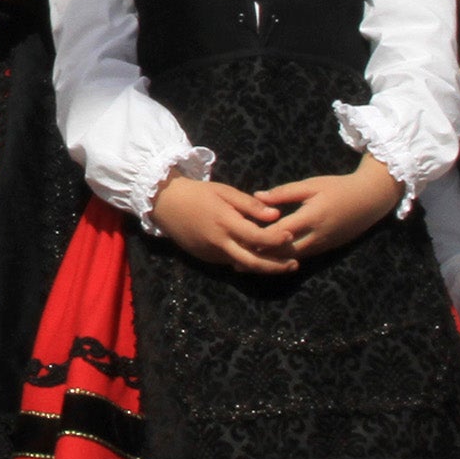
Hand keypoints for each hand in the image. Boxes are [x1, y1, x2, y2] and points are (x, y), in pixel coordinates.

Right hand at [148, 176, 295, 274]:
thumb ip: (250, 205)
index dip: (276, 239)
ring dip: (263, 266)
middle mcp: (219, 242)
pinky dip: (246, 262)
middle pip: (252, 262)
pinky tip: (258, 258)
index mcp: (225, 223)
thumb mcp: (225, 192)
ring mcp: (211, 253)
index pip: (257, 237)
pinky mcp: (205, 258)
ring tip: (283, 264)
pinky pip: (230, 262)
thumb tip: (275, 215)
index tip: (290, 235)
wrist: (165, 204)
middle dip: (276, 266)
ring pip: (242, 265)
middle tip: (294, 264)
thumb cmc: (198, 193)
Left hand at [253, 158, 403, 258]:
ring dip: (271, 261)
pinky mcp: (326, 250)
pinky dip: (285, 259)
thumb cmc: (338, 187)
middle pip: (284, 252)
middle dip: (261, 256)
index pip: (280, 233)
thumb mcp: (311, 185)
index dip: (259, 238)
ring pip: (292, 258)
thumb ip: (284, 193)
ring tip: (247, 262)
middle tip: (236, 258)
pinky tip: (269, 259)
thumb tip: (257, 196)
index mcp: (311, 217)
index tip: (238, 238)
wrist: (370, 200)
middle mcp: (317, 236)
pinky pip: (302, 257)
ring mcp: (323, 246)